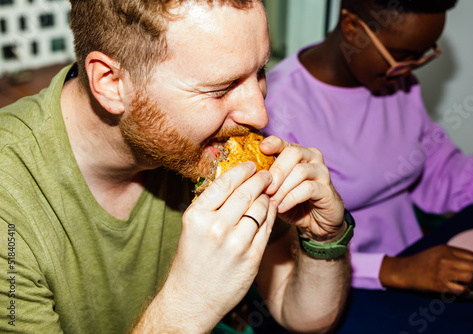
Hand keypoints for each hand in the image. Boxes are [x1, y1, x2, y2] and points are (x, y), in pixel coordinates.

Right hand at [161, 161, 277, 330]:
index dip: (242, 170)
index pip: (225, 183)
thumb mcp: (192, 228)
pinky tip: (271, 210)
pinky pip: (267, 228)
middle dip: (260, 179)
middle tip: (267, 174)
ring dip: (267, 197)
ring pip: (261, 208)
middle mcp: (216, 227)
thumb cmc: (190, 262)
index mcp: (197, 216)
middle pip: (246, 192)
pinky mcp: (251, 257)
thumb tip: (235, 182)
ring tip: (269, 193)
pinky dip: (271, 215)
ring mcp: (236, 243)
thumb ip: (211, 206)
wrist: (190, 300)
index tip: (251, 165)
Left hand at [259, 136, 344, 240]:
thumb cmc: (291, 203)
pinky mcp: (327, 189)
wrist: (316, 223)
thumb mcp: (274, 190)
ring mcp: (321, 172)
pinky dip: (291, 198)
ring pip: (300, 171)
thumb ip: (265, 180)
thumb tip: (245, 176)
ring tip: (271, 201)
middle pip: (293, 153)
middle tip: (265, 187)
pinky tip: (281, 207)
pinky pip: (308, 188)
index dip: (272, 143)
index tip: (262, 149)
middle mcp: (311, 157)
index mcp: (297, 153)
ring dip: (283, 187)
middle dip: (277, 170)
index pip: (283, 142)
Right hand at [380, 245, 472, 293]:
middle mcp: (445, 260)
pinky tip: (463, 291)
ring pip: (470, 278)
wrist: (403, 271)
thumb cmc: (420, 262)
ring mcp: (442, 272)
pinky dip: (466, 292)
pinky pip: (460, 290)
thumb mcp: (435, 251)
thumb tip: (472, 264)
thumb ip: (452, 255)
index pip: (472, 256)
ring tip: (472, 286)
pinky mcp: (439, 285)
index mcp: (445, 249)